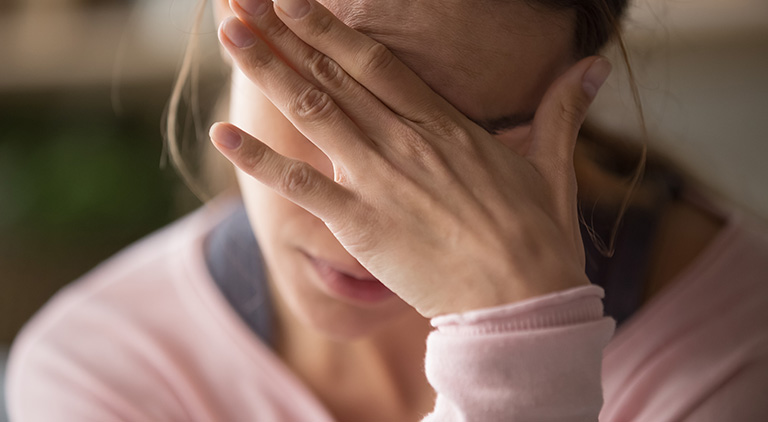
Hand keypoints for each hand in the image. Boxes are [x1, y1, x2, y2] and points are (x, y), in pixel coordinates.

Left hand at [209, 0, 610, 317]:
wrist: (522, 302)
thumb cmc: (537, 238)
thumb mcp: (552, 166)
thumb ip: (562, 112)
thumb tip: (593, 66)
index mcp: (446, 127)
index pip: (378, 63)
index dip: (333, 28)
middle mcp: (406, 142)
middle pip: (335, 75)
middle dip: (286, 33)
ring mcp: (379, 181)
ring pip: (313, 113)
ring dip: (267, 70)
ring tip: (230, 33)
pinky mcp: (360, 224)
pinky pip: (300, 186)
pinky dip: (259, 160)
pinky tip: (221, 133)